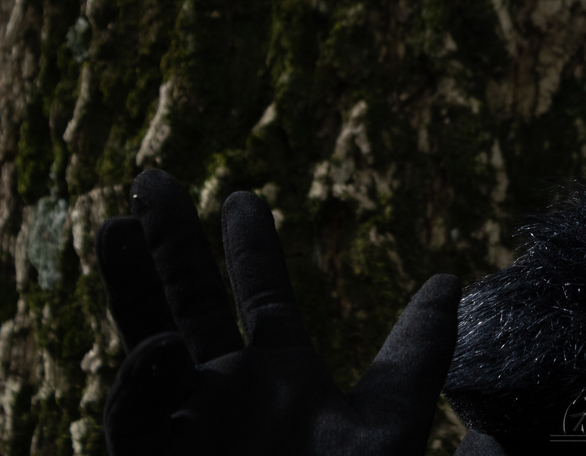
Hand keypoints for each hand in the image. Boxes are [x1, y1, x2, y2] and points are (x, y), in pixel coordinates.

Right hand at [97, 169, 459, 455]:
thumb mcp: (395, 421)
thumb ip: (418, 350)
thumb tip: (451, 277)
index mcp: (285, 375)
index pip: (261, 295)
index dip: (248, 246)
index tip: (243, 196)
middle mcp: (230, 393)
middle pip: (192, 302)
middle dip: (171, 243)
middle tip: (152, 179)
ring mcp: (190, 427)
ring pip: (146, 342)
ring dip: (129, 287)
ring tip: (113, 225)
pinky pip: (135, 418)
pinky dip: (141, 383)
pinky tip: (158, 352)